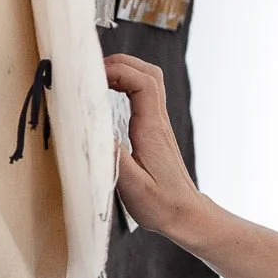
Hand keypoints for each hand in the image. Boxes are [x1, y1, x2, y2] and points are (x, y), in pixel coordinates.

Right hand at [104, 54, 205, 241]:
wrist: (185, 214)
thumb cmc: (161, 204)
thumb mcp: (133, 187)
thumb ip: (114, 159)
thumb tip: (94, 131)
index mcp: (152, 130)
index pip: (143, 84)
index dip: (119, 71)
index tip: (93, 76)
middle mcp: (158, 122)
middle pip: (149, 73)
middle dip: (121, 63)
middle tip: (92, 71)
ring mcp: (158, 124)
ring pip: (149, 81)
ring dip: (124, 71)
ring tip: (97, 78)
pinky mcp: (155, 131)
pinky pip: (144, 95)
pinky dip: (126, 85)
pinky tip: (108, 94)